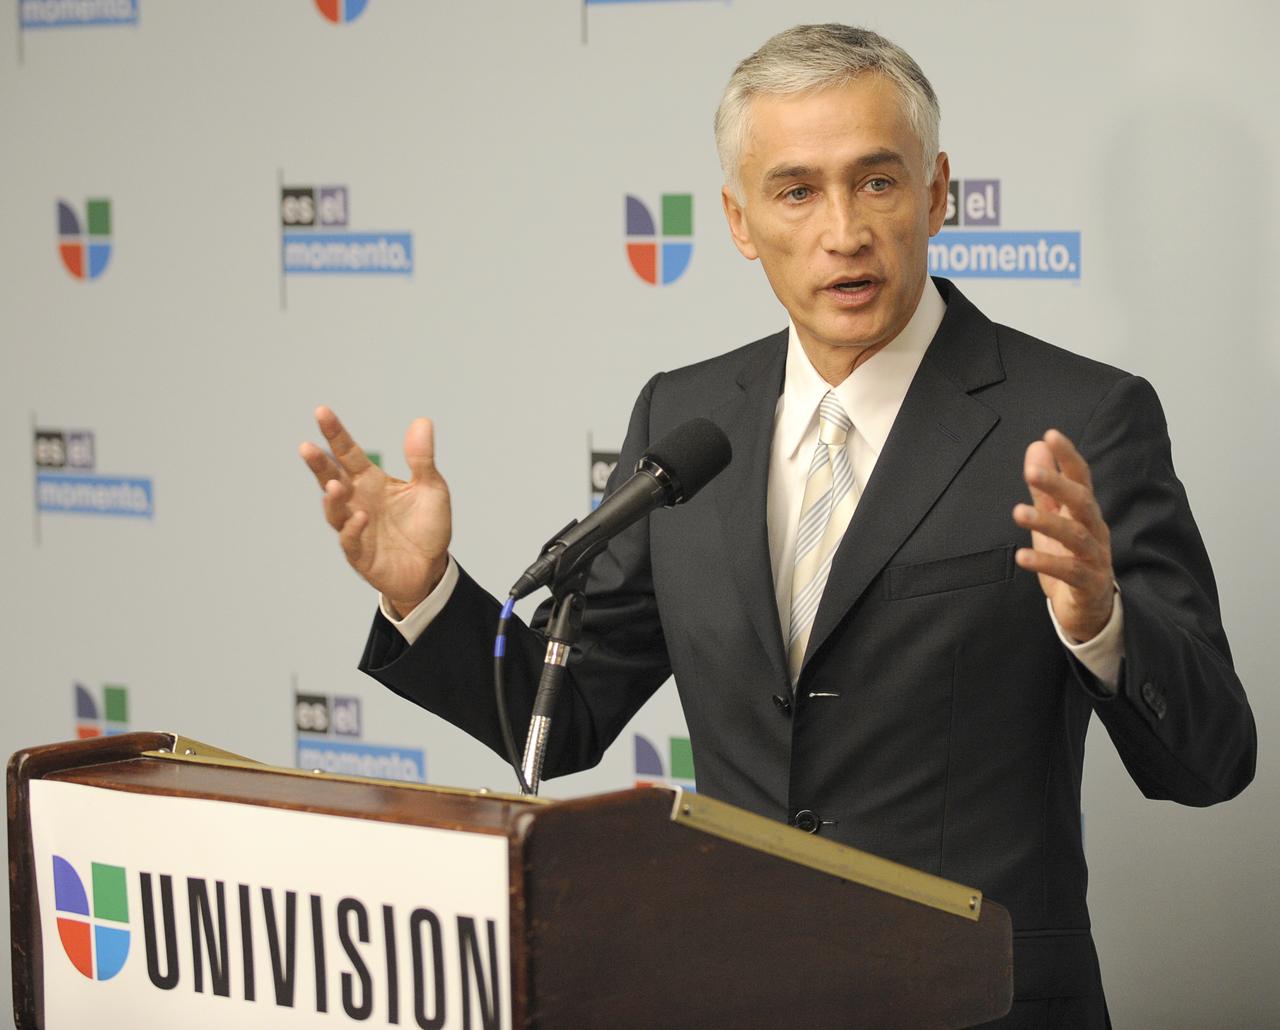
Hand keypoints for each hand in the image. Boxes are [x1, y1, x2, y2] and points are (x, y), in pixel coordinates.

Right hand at [299, 407, 451, 616]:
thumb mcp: (431, 488)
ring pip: (334, 510)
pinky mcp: (361, 554)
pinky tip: (361, 516)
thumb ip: (422, 458)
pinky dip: (353, 528)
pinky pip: (351, 540)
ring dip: (332, 498)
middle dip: (319, 464)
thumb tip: (422, 421)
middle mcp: (358, 501)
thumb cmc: (427, 526)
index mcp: (371, 481)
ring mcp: (356, 527)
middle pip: (331, 478)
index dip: (335, 433)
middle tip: (307, 448)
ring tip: (335, 484)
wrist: (432, 568)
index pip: (348, 452)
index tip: (321, 411)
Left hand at [1012, 429, 1114, 641]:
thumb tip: (1036, 447)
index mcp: (1085, 512)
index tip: (1050, 435)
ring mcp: (1095, 557)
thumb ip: (1044, 487)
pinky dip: (1045, 563)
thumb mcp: (1054, 519)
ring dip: (1047, 523)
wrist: (1090, 609)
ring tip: (1018, 513)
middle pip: (1081, 502)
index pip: (1081, 478)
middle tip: (1031, 472)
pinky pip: (1069, 571)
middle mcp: (1094, 530)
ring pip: (1075, 536)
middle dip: (1058, 485)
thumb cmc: (1070, 558)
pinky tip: (1021, 556)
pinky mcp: (1088, 584)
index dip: (1067, 457)